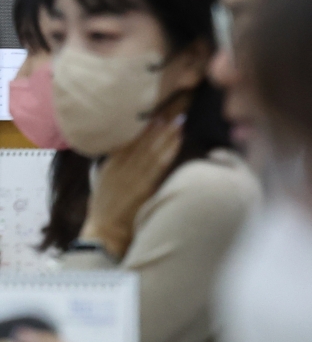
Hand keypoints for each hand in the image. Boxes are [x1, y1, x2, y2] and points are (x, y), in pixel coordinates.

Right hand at [80, 116, 183, 257]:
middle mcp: (121, 166)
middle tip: (173, 108)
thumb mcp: (103, 179)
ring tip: (179, 119)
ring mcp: (133, 176)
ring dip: (167, 133)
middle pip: (143, 140)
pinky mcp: (143, 187)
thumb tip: (125, 145)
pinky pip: (158, 165)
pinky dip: (168, 151)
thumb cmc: (104, 207)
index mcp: (111, 163)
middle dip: (159, 123)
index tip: (156, 111)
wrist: (104, 232)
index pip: (130, 138)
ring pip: (152, 149)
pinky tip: (177, 140)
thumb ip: (115, 161)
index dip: (144, 123)